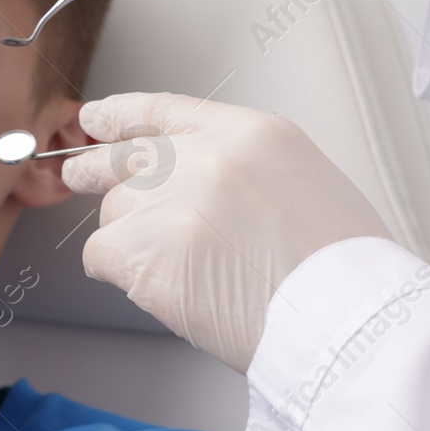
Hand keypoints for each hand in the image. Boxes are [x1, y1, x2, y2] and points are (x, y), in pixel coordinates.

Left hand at [62, 92, 392, 373]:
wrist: (352, 320)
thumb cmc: (344, 273)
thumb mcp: (304, 183)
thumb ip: (241, 172)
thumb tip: (193, 189)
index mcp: (251, 133)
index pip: (167, 110)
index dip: (123, 114)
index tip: (98, 117)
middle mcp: (205, 155)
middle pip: (128, 157)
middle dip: (97, 168)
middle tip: (77, 175)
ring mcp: (171, 198)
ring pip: (115, 212)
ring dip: (133, 242)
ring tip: (181, 275)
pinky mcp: (145, 247)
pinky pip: (101, 256)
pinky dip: (120, 277)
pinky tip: (160, 290)